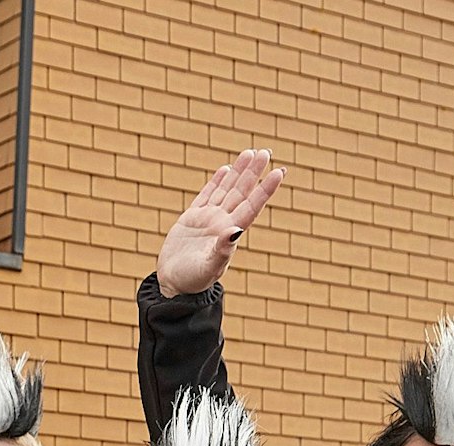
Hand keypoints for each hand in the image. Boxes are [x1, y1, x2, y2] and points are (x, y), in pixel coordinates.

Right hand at [158, 149, 285, 296]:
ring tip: (250, 153)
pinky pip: (207, 195)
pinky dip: (217, 181)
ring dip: (238, 172)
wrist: (174, 286)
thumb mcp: (208, 267)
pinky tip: (226, 169)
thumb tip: (235, 230)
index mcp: (230, 233)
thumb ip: (222, 249)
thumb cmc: (193, 281)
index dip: (265, 189)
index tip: (279, 172)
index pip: (252, 206)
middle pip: (242, 192)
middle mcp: (222, 223)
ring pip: (227, 190)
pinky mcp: (192, 219)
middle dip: (253, 173)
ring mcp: (208, 219)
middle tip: (266, 152)